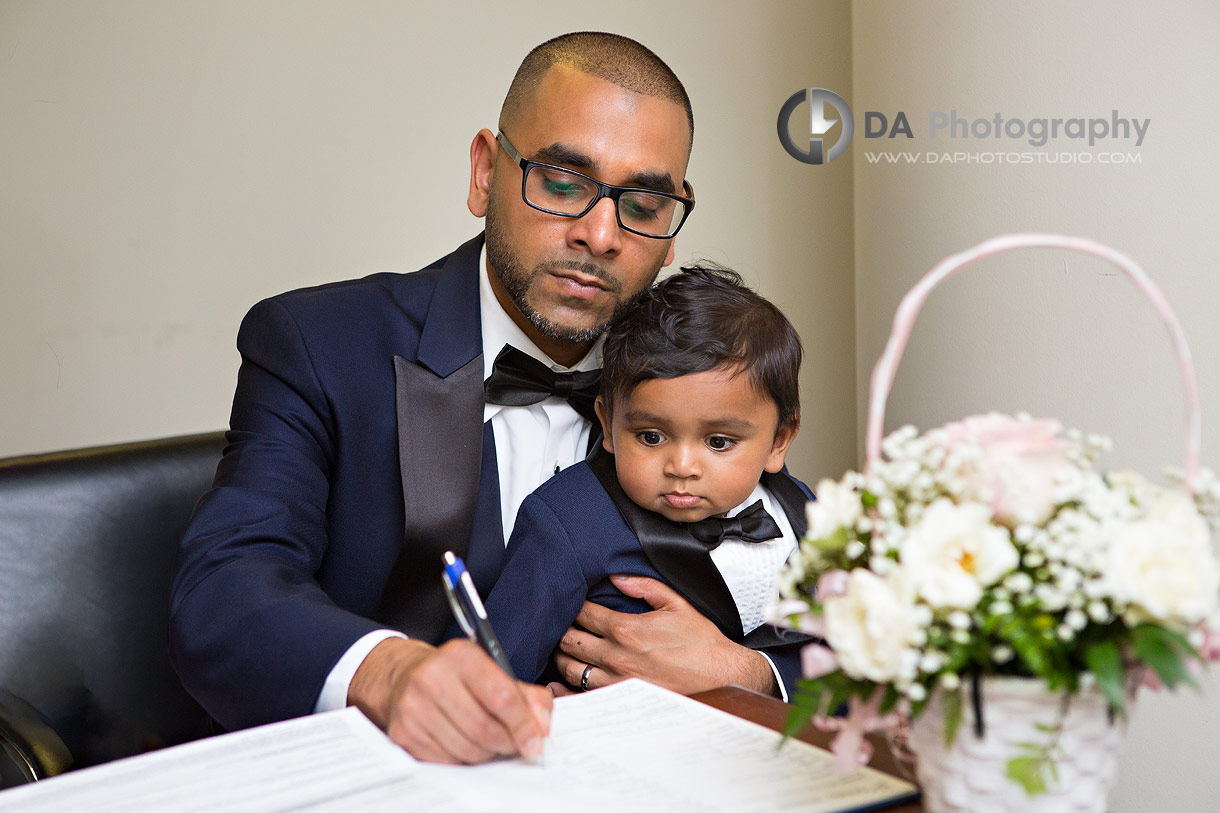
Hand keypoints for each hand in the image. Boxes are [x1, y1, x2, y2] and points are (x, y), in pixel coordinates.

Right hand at [348, 637, 551, 763]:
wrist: (404, 676)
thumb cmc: (455, 676)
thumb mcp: (493, 672)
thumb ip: (527, 696)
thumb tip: (542, 726)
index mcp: (461, 656)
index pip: (502, 696)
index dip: (524, 724)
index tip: (535, 741)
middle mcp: (432, 677)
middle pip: (485, 729)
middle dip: (507, 743)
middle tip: (515, 745)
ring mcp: (413, 706)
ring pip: (467, 750)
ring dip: (486, 754)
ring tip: (487, 741)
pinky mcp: (402, 733)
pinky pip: (446, 762)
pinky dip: (462, 760)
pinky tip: (463, 744)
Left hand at [554, 575, 777, 695]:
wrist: (722, 677)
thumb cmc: (701, 644)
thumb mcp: (676, 604)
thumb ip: (643, 587)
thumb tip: (616, 577)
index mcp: (627, 629)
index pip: (584, 614)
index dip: (573, 606)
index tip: (573, 603)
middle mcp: (616, 657)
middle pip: (569, 641)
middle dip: (562, 630)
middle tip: (563, 625)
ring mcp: (616, 682)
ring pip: (570, 669)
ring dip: (563, 656)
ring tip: (565, 649)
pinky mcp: (620, 702)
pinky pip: (582, 697)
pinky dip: (566, 690)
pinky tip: (560, 684)